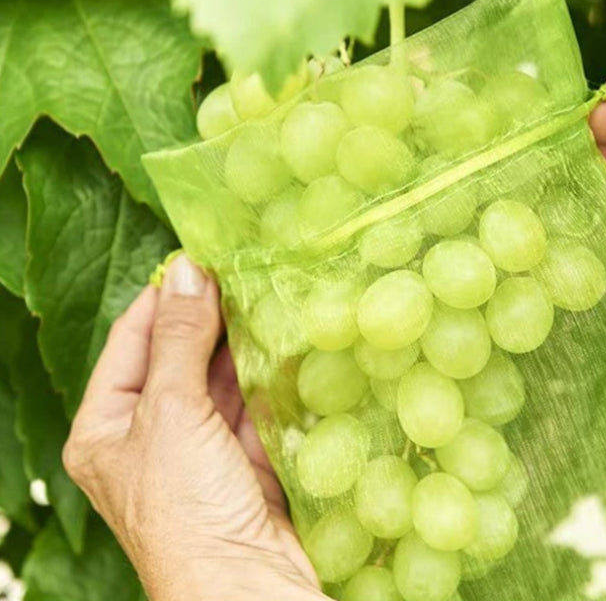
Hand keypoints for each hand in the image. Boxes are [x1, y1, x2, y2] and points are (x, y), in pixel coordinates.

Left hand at [63, 255, 326, 600]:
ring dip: (240, 340)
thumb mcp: (172, 413)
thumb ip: (179, 338)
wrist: (246, 587)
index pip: (132, 340)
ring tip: (265, 293)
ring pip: (217, 375)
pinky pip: (250, 399)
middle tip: (242, 269)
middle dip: (208, 315)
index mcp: (106, 426)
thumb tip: (186, 269)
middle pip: (178, 354)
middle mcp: (148, 433)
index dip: (164, 297)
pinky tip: (281, 338)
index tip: (199, 255)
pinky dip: (266, 371)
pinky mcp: (240, 454)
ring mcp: (197, 443)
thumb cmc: (187, 508)